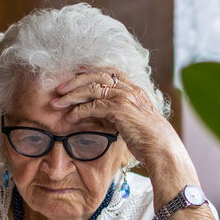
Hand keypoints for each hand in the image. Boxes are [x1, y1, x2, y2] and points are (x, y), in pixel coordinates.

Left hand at [51, 69, 185, 169]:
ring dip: (71, 95)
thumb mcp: (137, 121)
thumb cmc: (151, 140)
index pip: (110, 72)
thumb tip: (110, 116)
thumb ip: (124, 114)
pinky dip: (78, 111)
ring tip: (57, 103)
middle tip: (59, 89)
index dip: (91, 72)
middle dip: (75, 81)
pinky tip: (69, 117)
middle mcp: (130, 90)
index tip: (76, 75)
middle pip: (97, 76)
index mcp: (135, 90)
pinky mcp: (119, 109)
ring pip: (92, 89)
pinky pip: (93, 106)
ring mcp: (125, 98)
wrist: (162, 148)